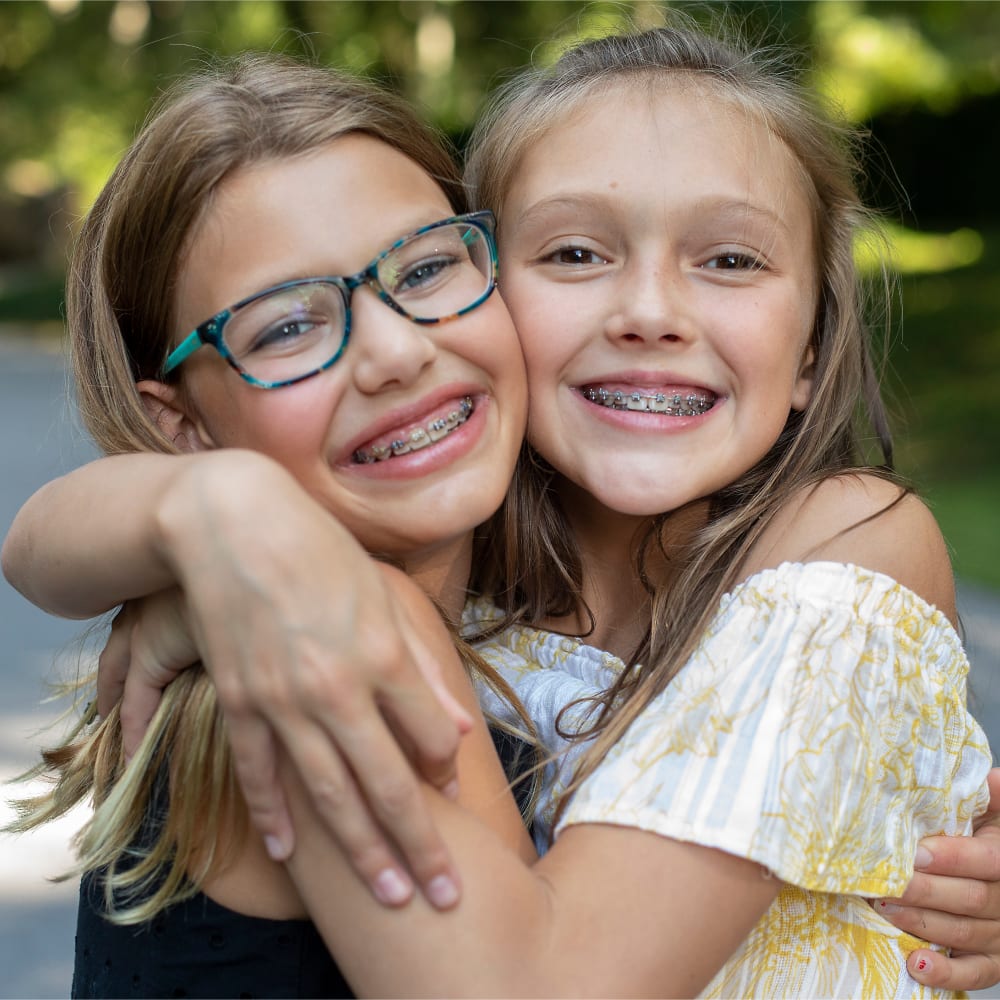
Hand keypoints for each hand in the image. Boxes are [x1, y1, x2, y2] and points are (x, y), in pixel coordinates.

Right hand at [118, 450, 472, 908]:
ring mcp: (285, 699)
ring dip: (362, 851)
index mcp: (384, 655)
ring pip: (330, 793)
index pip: (430, 736)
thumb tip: (457, 728)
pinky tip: (291, 851)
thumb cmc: (320, 551)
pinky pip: (259, 770)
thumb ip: (422, 668)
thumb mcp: (385, 597)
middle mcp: (340, 687)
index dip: (446, 770)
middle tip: (444, 896)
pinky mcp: (240, 700)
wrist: (234, 523)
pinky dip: (274, 813)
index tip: (453, 792)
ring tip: (390, 895)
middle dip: (421, 846)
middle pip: (388, 783)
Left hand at [877, 768, 999, 990]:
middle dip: (922, 891)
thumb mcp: (996, 807)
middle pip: (969, 899)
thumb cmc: (989, 828)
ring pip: (963, 932)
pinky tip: (916, 965)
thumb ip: (992, 793)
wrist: (997, 862)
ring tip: (881, 909)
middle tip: (881, 882)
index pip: (989, 861)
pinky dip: (946, 974)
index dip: (953, 858)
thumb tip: (988, 777)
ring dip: (920, 923)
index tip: (915, 853)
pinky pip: (976, 974)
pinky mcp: (995, 959)